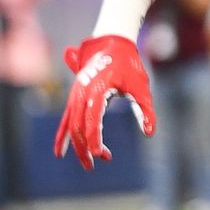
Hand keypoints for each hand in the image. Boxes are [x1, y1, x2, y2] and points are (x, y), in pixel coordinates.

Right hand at [53, 36, 156, 166]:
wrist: (112, 44)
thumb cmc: (129, 66)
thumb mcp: (141, 87)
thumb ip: (145, 110)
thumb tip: (149, 132)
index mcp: (96, 90)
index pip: (91, 120)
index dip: (94, 139)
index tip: (100, 155)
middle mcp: (81, 94)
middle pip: (77, 126)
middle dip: (85, 147)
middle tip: (95, 165)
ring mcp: (75, 96)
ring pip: (70, 125)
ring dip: (77, 145)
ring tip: (88, 163)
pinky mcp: (74, 98)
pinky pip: (65, 120)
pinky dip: (62, 136)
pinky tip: (60, 153)